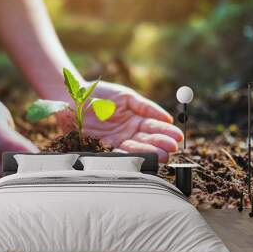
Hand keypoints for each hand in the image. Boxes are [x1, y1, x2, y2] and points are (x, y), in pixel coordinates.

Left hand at [57, 81, 182, 161]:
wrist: (74, 96)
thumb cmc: (101, 93)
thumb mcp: (126, 96)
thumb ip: (146, 106)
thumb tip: (168, 119)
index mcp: (136, 119)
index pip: (154, 127)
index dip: (166, 132)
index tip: (178, 137)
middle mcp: (128, 132)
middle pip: (147, 140)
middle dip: (160, 144)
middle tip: (172, 148)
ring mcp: (116, 140)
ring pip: (135, 148)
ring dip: (149, 152)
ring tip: (162, 155)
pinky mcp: (102, 146)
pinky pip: (116, 152)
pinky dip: (128, 155)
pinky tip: (141, 158)